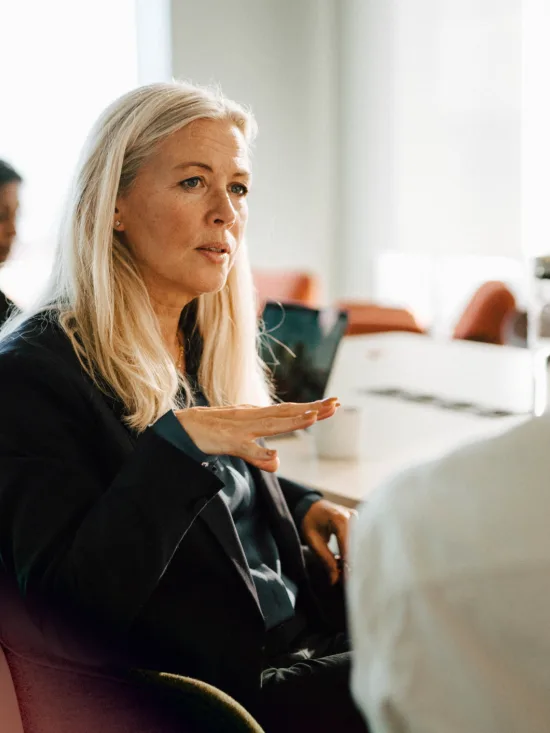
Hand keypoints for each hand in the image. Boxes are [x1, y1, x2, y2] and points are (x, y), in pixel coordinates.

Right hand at [174, 398, 339, 471]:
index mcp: (255, 416)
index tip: (332, 404)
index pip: (288, 411)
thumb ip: (258, 453)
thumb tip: (276, 461)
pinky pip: (246, 448)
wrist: (180, 428)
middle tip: (336, 404)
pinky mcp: (227, 441)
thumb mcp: (239, 443)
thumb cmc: (209, 433)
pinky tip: (274, 458)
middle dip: (312, 409)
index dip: (310, 408)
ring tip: (315, 417)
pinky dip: (260, 451)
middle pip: (287, 413)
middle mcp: (252, 417)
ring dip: (293, 422)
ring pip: (271, 424)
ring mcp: (240, 428)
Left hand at [301, 499, 356, 584]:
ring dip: (354, 559)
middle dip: (352, 565)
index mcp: (340, 520)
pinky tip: (347, 562)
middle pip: (357, 547)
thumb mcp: (313, 541)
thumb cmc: (310, 521)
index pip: (349, 548)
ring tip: (345, 573)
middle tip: (345, 580)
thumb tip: (334, 580)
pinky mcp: (359, 522)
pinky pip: (358, 541)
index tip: (346, 582)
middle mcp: (353, 517)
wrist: (311, 506)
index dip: (348, 566)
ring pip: (359, 545)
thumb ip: (325, 559)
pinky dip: (354, 553)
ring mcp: (357, 519)